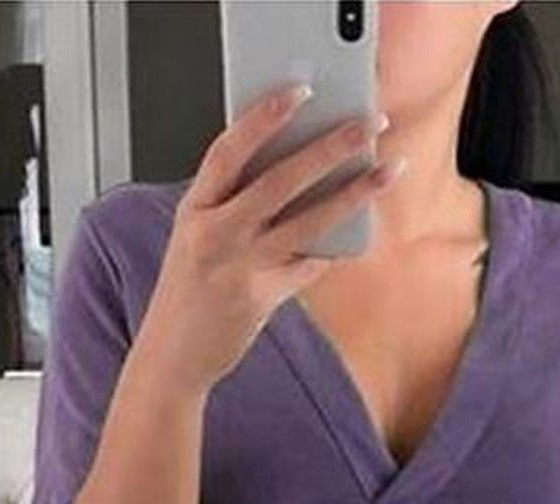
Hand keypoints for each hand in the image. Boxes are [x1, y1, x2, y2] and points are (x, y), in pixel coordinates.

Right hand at [138, 82, 404, 394]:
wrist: (172, 355)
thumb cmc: (187, 293)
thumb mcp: (195, 238)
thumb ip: (231, 205)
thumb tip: (294, 169)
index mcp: (193, 210)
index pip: (228, 151)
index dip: (264, 118)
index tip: (301, 91)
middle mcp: (213, 235)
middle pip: (279, 180)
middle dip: (330, 147)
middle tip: (369, 124)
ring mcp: (238, 268)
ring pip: (307, 221)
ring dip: (353, 193)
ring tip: (387, 171)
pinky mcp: (261, 298)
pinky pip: (309, 265)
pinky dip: (333, 249)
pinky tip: (356, 233)